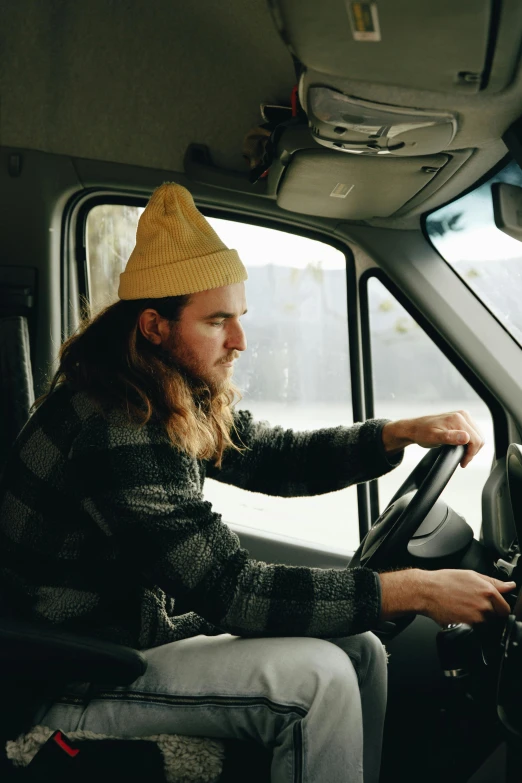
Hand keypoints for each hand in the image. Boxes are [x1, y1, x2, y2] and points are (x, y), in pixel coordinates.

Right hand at [379, 568, 514, 625]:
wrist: (426, 591)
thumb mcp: (470, 575)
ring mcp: (475, 618)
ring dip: (479, 619)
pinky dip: (469, 624)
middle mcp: (483, 606)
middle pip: (496, 618)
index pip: (505, 608)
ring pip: (485, 624)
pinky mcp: (466, 627)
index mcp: (487, 591)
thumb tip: (510, 586)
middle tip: (474, 604)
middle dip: (489, 613)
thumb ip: (493, 582)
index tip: (494, 606)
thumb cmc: (445, 581)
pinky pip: (474, 629)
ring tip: (465, 608)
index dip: (500, 608)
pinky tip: (460, 614)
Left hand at [382, 410, 484, 467]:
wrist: (414, 428)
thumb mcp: (434, 438)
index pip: (476, 440)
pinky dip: (470, 442)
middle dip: (473, 451)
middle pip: (479, 437)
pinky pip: (473, 432)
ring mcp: (463, 416)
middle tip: (463, 461)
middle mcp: (462, 415)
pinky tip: (462, 448)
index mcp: (458, 419)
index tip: (463, 463)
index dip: (471, 454)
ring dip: (472, 447)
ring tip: (462, 456)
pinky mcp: (461, 419)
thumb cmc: (421, 433)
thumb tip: (466, 438)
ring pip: (477, 435)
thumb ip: (450, 437)